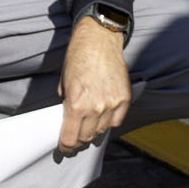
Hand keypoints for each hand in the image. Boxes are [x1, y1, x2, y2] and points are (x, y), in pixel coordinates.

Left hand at [58, 15, 132, 152]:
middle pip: (86, 137)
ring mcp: (113, 104)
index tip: (64, 148)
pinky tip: (102, 117)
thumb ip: (66, 103)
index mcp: (76, 104)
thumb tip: (66, 118)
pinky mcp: (125, 98)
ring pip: (102, 130)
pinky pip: (117, 121)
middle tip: (74, 139)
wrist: (99, 39)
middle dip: (78, 140)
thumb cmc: (78, 58)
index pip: (70, 138)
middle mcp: (96, 107)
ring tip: (88, 126)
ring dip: (93, 131)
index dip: (66, 146)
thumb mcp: (63, 82)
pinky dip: (109, 122)